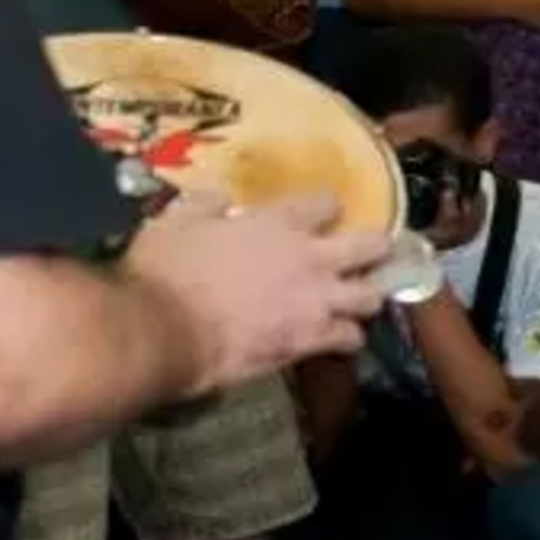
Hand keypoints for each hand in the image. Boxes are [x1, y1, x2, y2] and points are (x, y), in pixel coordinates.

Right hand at [127, 189, 391, 397]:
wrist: (164, 332)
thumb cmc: (165, 271)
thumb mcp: (175, 220)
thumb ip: (204, 204)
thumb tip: (220, 197)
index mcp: (277, 221)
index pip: (326, 202)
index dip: (325, 207)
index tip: (320, 214)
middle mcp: (309, 256)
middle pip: (370, 245)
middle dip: (375, 247)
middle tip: (369, 254)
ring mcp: (315, 301)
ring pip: (371, 296)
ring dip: (367, 296)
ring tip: (358, 300)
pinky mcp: (310, 341)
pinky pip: (349, 339)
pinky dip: (347, 339)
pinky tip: (338, 339)